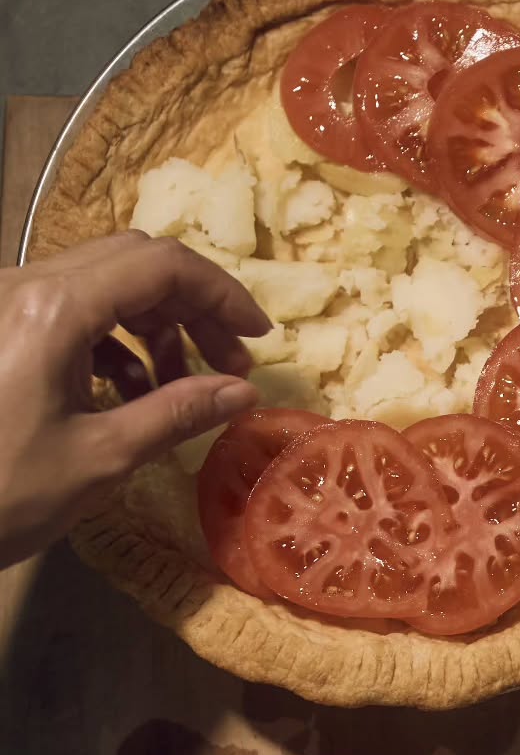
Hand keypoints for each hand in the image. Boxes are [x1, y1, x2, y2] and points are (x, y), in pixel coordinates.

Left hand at [0, 231, 268, 566]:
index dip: (222, 294)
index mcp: (54, 309)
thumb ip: (178, 412)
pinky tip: (128, 392)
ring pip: (101, 284)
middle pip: (133, 262)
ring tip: (181, 387)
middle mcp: (24, 285)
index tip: (258, 339)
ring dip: (155, 325)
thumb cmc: (0, 492)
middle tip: (227, 367)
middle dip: (192, 309)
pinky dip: (114, 339)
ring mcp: (3, 301)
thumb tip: (243, 392)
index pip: (162, 265)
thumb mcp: (100, 458)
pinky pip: (68, 309)